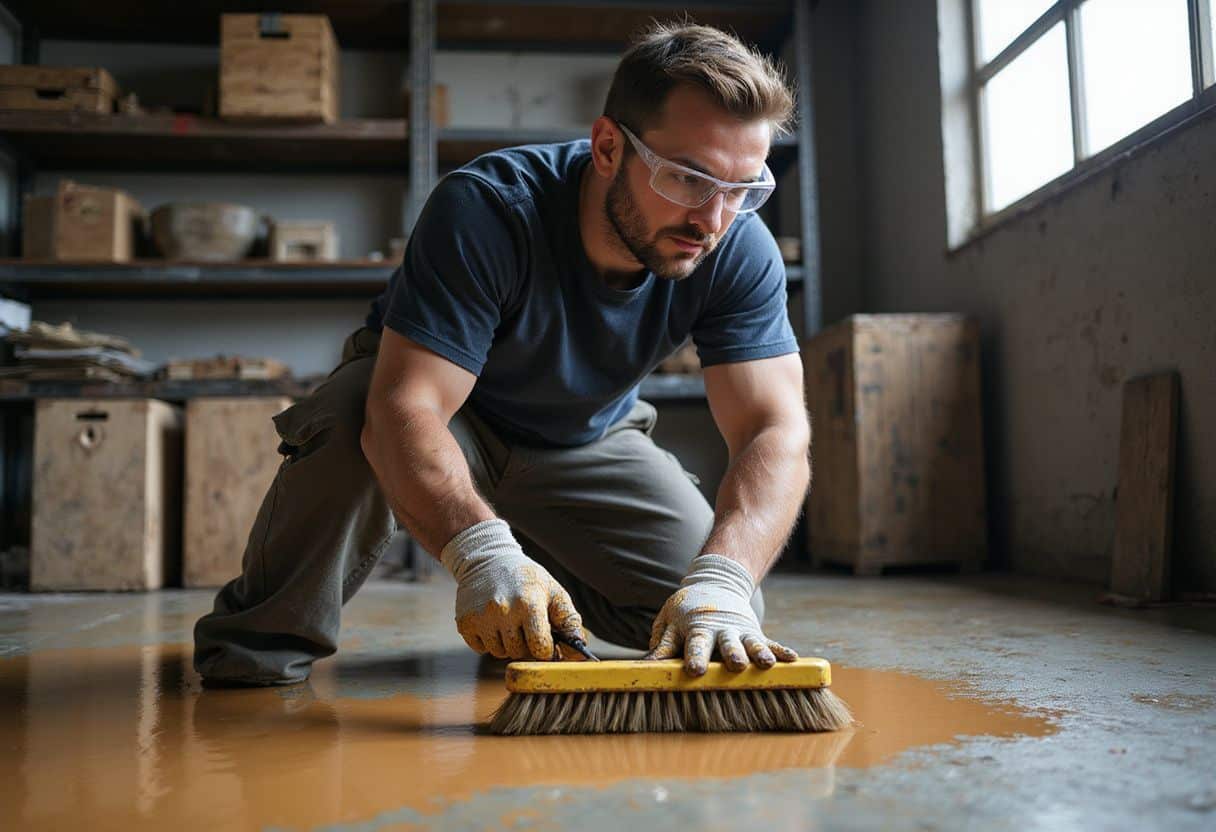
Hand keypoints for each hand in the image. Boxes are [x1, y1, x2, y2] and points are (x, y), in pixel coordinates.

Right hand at [440, 518, 584, 659]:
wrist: (486, 558)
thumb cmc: (526, 578)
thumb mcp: (553, 592)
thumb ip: (570, 622)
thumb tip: (580, 653)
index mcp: (529, 604)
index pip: (541, 649)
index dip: (546, 648)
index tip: (545, 639)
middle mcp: (504, 611)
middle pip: (519, 652)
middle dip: (525, 643)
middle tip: (524, 624)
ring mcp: (481, 618)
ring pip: (499, 653)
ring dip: (506, 643)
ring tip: (508, 620)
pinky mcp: (465, 622)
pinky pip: (481, 649)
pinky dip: (488, 640)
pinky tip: (492, 621)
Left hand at [644, 554, 797, 675]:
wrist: (716, 581)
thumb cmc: (686, 609)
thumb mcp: (669, 620)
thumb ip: (661, 643)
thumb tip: (646, 668)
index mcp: (696, 628)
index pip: (694, 645)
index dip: (695, 657)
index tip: (695, 670)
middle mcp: (720, 631)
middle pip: (726, 645)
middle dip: (731, 655)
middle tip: (736, 665)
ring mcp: (740, 632)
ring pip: (750, 644)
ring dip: (758, 654)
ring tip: (766, 664)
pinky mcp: (755, 634)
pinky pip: (770, 643)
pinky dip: (780, 651)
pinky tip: (793, 659)